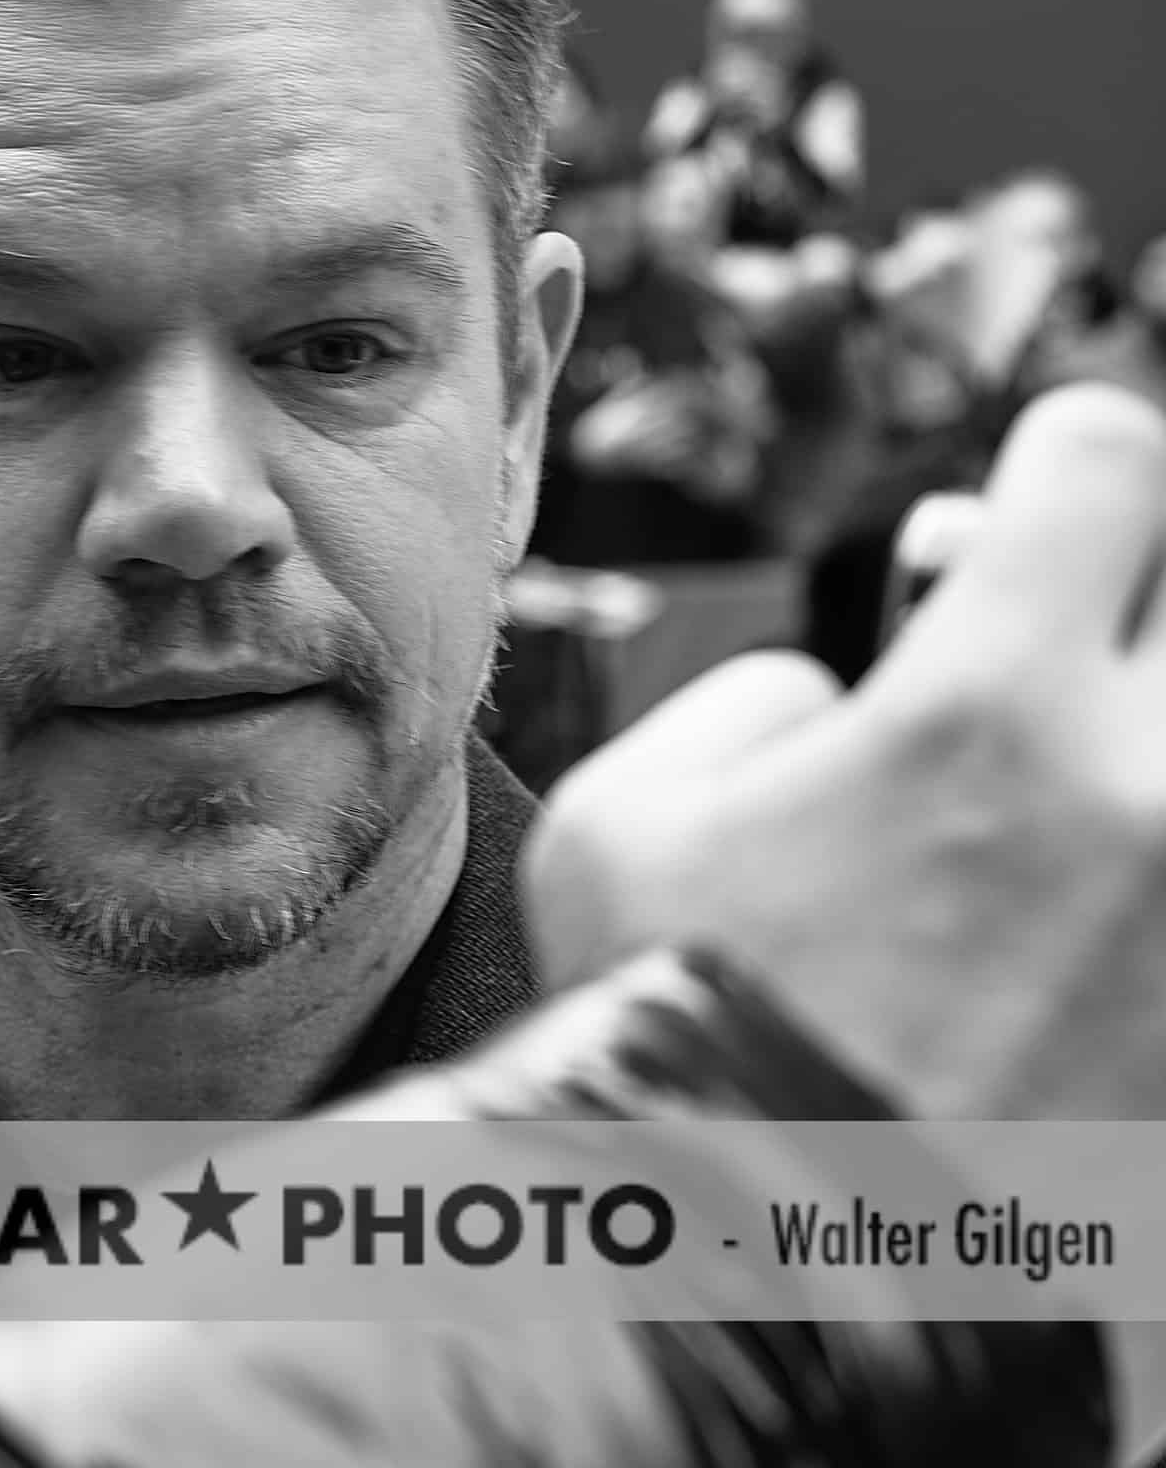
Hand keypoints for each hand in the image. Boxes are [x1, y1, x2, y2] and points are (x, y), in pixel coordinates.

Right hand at [527, 382, 1165, 1118]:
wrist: (776, 1286)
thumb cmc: (676, 1054)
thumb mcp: (623, 828)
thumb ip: (743, 704)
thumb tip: (842, 701)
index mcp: (987, 717)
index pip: (1107, 465)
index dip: (1065, 450)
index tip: (1039, 478)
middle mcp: (1144, 800)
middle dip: (1133, 587)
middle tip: (1056, 637)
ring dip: (1134, 730)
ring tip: (1054, 782)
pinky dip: (1132, 866)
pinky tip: (1056, 907)